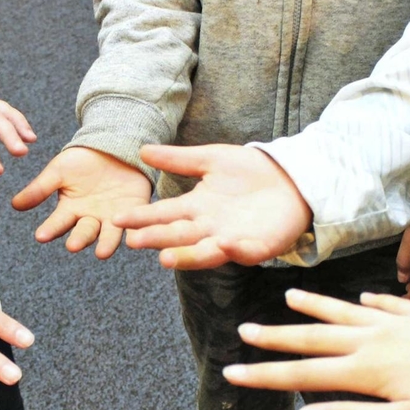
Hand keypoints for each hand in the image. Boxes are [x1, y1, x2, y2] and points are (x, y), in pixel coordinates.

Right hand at [12, 147, 152, 258]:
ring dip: (106, 244)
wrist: (112, 146)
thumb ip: (39, 189)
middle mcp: (91, 219)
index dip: (50, 229)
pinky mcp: (136, 211)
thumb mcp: (58, 171)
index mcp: (71, 211)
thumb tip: (14, 205)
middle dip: (78, 239)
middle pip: (84, 233)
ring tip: (102, 252)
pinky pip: (135, 223)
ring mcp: (113, 218)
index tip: (40, 236)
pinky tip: (132, 236)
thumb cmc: (82, 160)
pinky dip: (134, 230)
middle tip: (72, 246)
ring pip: (109, 235)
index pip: (58, 223)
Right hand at [112, 144, 312, 269]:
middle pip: (178, 235)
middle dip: (157, 239)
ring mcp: (232, 239)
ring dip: (187, 256)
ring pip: (205, 251)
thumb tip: (142, 151)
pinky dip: (236, 250)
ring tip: (165, 258)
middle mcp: (209, 228)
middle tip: (134, 242)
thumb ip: (178, 159)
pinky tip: (224, 243)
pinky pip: (246, 251)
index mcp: (196, 208)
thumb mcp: (211, 159)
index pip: (164, 213)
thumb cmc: (250, 171)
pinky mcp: (259, 246)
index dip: (142, 217)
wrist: (290, 178)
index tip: (118, 219)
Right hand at [222, 289, 409, 409]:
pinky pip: (389, 305)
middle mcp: (373, 341)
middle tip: (245, 329)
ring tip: (290, 296)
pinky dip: (370, 302)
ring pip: (346, 312)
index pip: (301, 374)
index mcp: (363, 370)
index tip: (232, 371)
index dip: (264, 374)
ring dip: (316, 306)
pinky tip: (361, 298)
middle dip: (276, 336)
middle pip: (314, 338)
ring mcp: (397, 325)